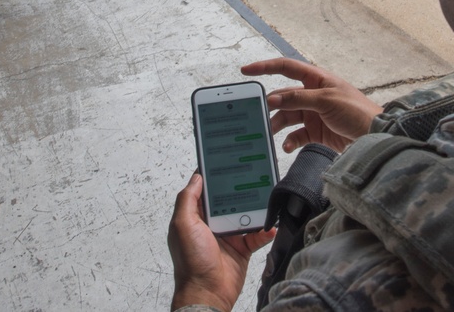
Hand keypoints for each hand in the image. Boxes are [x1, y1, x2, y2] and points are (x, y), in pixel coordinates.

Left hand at [168, 174, 275, 309]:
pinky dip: (265, 230)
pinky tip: (270, 226)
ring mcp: (228, 236)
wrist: (208, 292)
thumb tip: (196, 177)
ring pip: (245, 215)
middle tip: (252, 175)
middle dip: (239, 189)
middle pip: (228, 200)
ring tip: (266, 199)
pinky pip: (257, 235)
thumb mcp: (183, 225)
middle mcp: (211, 224)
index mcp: (195, 217)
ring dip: (255, 209)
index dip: (213, 177)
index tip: (225, 161)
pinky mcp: (242, 248)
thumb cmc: (191, 262)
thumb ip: (188, 199)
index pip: (205, 191)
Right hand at [242, 58, 381, 153]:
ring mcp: (313, 113)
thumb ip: (298, 99)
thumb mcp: (326, 101)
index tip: (246, 71)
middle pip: (284, 96)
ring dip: (277, 125)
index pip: (286, 68)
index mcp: (316, 79)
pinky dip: (290, 140)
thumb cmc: (356, 111)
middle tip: (255, 114)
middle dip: (270, 105)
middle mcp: (312, 94)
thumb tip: (273, 99)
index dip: (265, 67)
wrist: (375, 136)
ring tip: (267, 134)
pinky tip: (286, 146)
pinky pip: (296, 135)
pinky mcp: (316, 132)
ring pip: (287, 117)